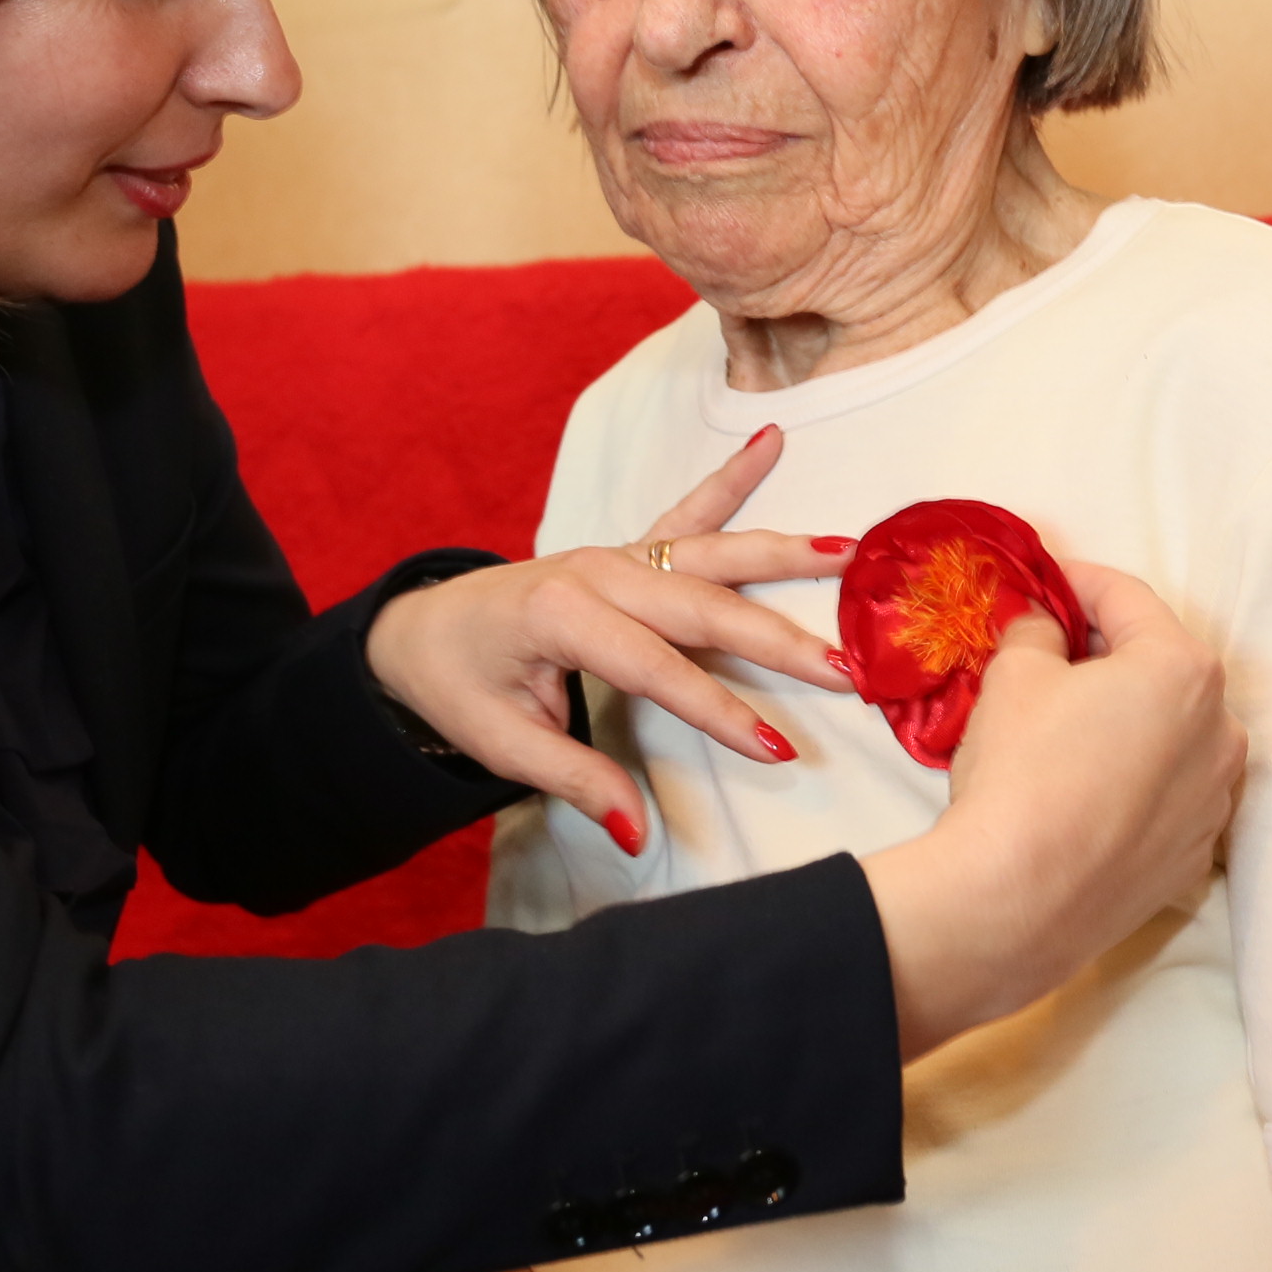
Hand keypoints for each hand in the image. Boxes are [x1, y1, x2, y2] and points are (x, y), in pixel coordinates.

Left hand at [364, 426, 850, 852]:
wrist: (421, 629)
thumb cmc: (459, 685)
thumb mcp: (501, 744)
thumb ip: (573, 780)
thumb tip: (634, 831)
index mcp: (560, 614)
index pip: (656, 667)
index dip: (720, 711)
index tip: (778, 749)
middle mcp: (595, 570)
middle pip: (702, 605)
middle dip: (778, 640)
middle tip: (845, 671)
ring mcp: (615, 553)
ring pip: (711, 553)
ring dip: (782, 554)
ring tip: (850, 549)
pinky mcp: (627, 551)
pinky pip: (688, 512)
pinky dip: (732, 477)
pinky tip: (771, 440)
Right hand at [859, 559, 1240, 1055]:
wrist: (1017, 901)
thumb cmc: (1020, 773)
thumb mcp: (1012, 675)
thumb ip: (1037, 632)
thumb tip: (1046, 628)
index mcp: (1184, 670)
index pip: (1128, 600)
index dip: (1076, 582)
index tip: (1042, 582)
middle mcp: (1221, 731)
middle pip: (1160, 668)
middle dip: (1107, 654)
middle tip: (1048, 652)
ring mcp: (1215, 800)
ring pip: (1171, 735)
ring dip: (1127, 719)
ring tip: (1065, 727)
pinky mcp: (1194, 856)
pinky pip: (1167, 794)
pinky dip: (1134, 779)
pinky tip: (1083, 791)